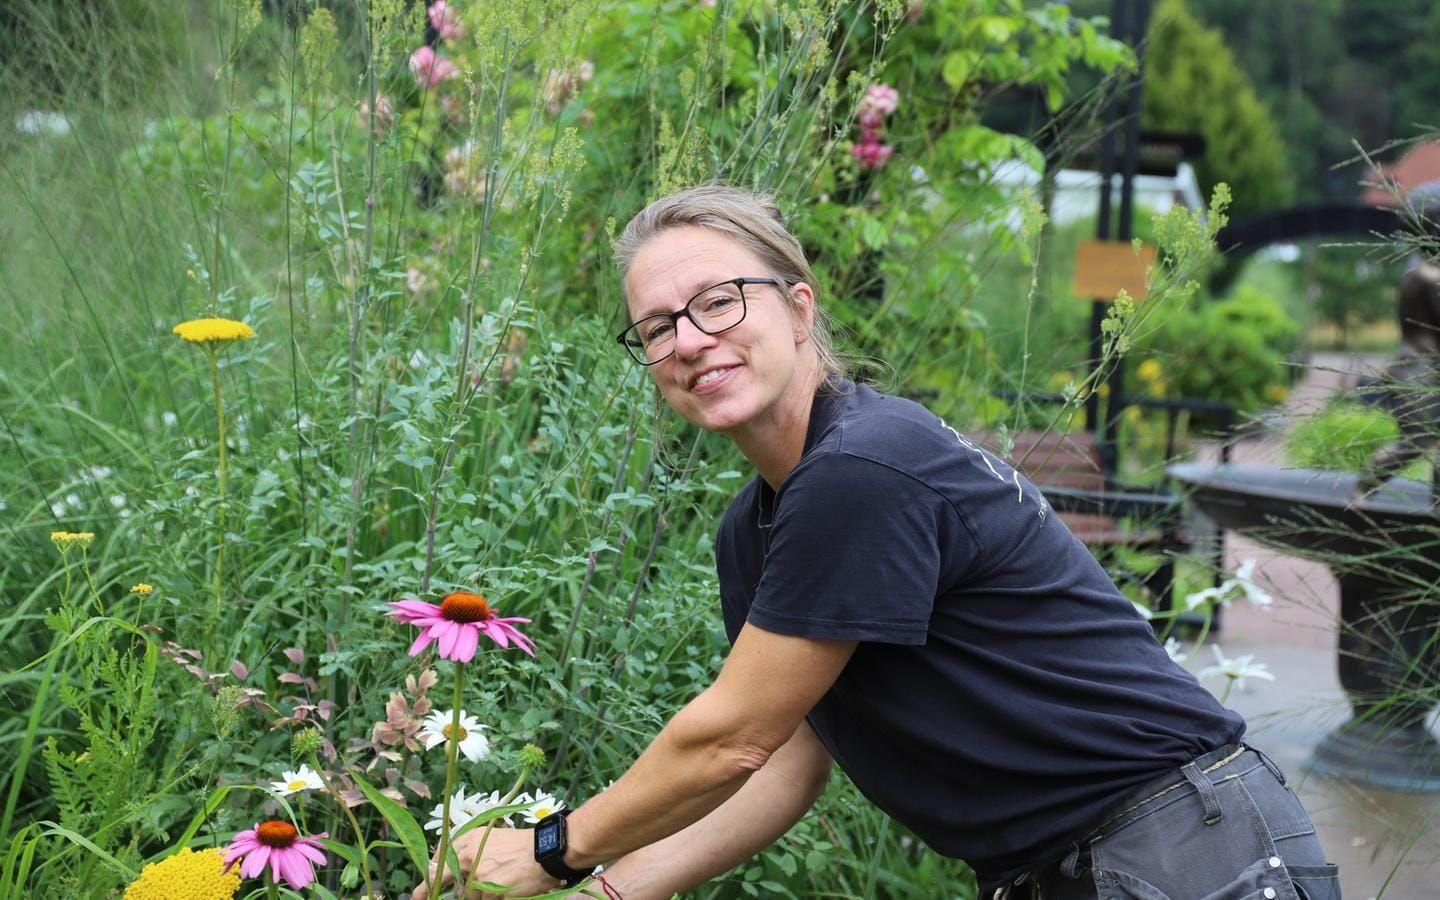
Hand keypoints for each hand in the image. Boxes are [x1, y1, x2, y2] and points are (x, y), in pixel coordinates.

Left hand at [411, 827, 560, 898]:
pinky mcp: (490, 891)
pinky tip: (507, 889)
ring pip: (468, 896)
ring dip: (479, 895)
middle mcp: (467, 856)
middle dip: (428, 892)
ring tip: (500, 883)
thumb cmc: (521, 846)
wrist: (546, 852)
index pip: (436, 862)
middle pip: (438, 880)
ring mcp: (478, 874)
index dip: (426, 882)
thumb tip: (452, 874)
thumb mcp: (491, 838)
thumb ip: (469, 851)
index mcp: (466, 840)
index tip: (418, 894)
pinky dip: (494, 899)